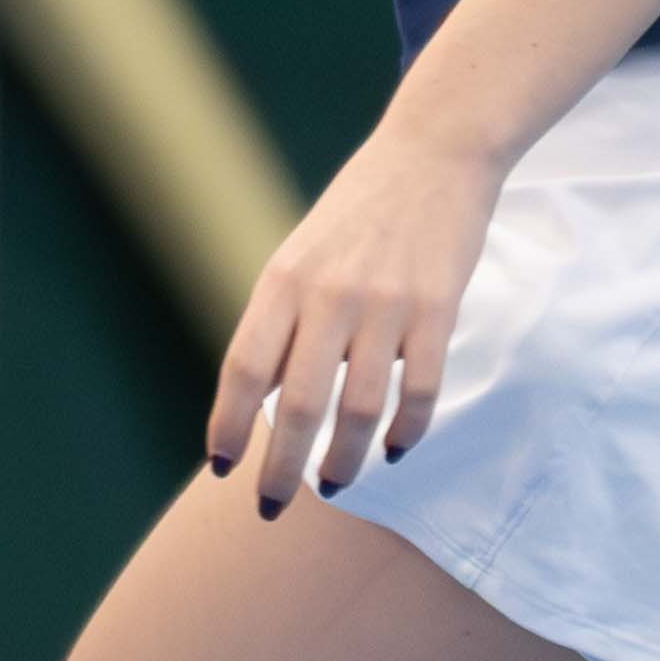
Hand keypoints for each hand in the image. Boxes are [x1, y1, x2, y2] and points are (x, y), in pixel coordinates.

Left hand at [205, 119, 504, 517]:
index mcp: (284, 279)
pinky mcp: (437, 311)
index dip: (230, 424)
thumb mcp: (300, 253)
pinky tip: (392, 449)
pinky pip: (420, 392)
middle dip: (282, 469)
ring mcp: (387, 305)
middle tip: (270, 506)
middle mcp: (330, 295)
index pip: (245, 368)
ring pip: (359, 410)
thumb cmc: (358, 210)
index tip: (222, 467)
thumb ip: (281, 321)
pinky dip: (404, 432)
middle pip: (300, 406)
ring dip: (344, 460)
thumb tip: (264, 400)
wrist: (434, 154)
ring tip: (335, 483)